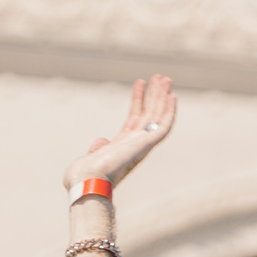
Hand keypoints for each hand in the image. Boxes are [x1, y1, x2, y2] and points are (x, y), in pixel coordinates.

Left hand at [61, 76, 175, 191]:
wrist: (87, 179)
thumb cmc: (84, 175)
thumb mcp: (90, 157)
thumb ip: (98, 148)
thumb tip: (101, 142)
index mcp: (123, 146)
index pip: (135, 118)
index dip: (138, 99)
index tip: (140, 82)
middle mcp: (135, 145)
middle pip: (149, 115)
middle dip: (154, 95)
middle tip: (160, 77)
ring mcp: (142, 145)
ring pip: (158, 117)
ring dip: (162, 98)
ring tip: (165, 78)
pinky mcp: (147, 145)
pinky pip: (164, 126)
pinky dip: (170, 112)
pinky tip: (172, 96)